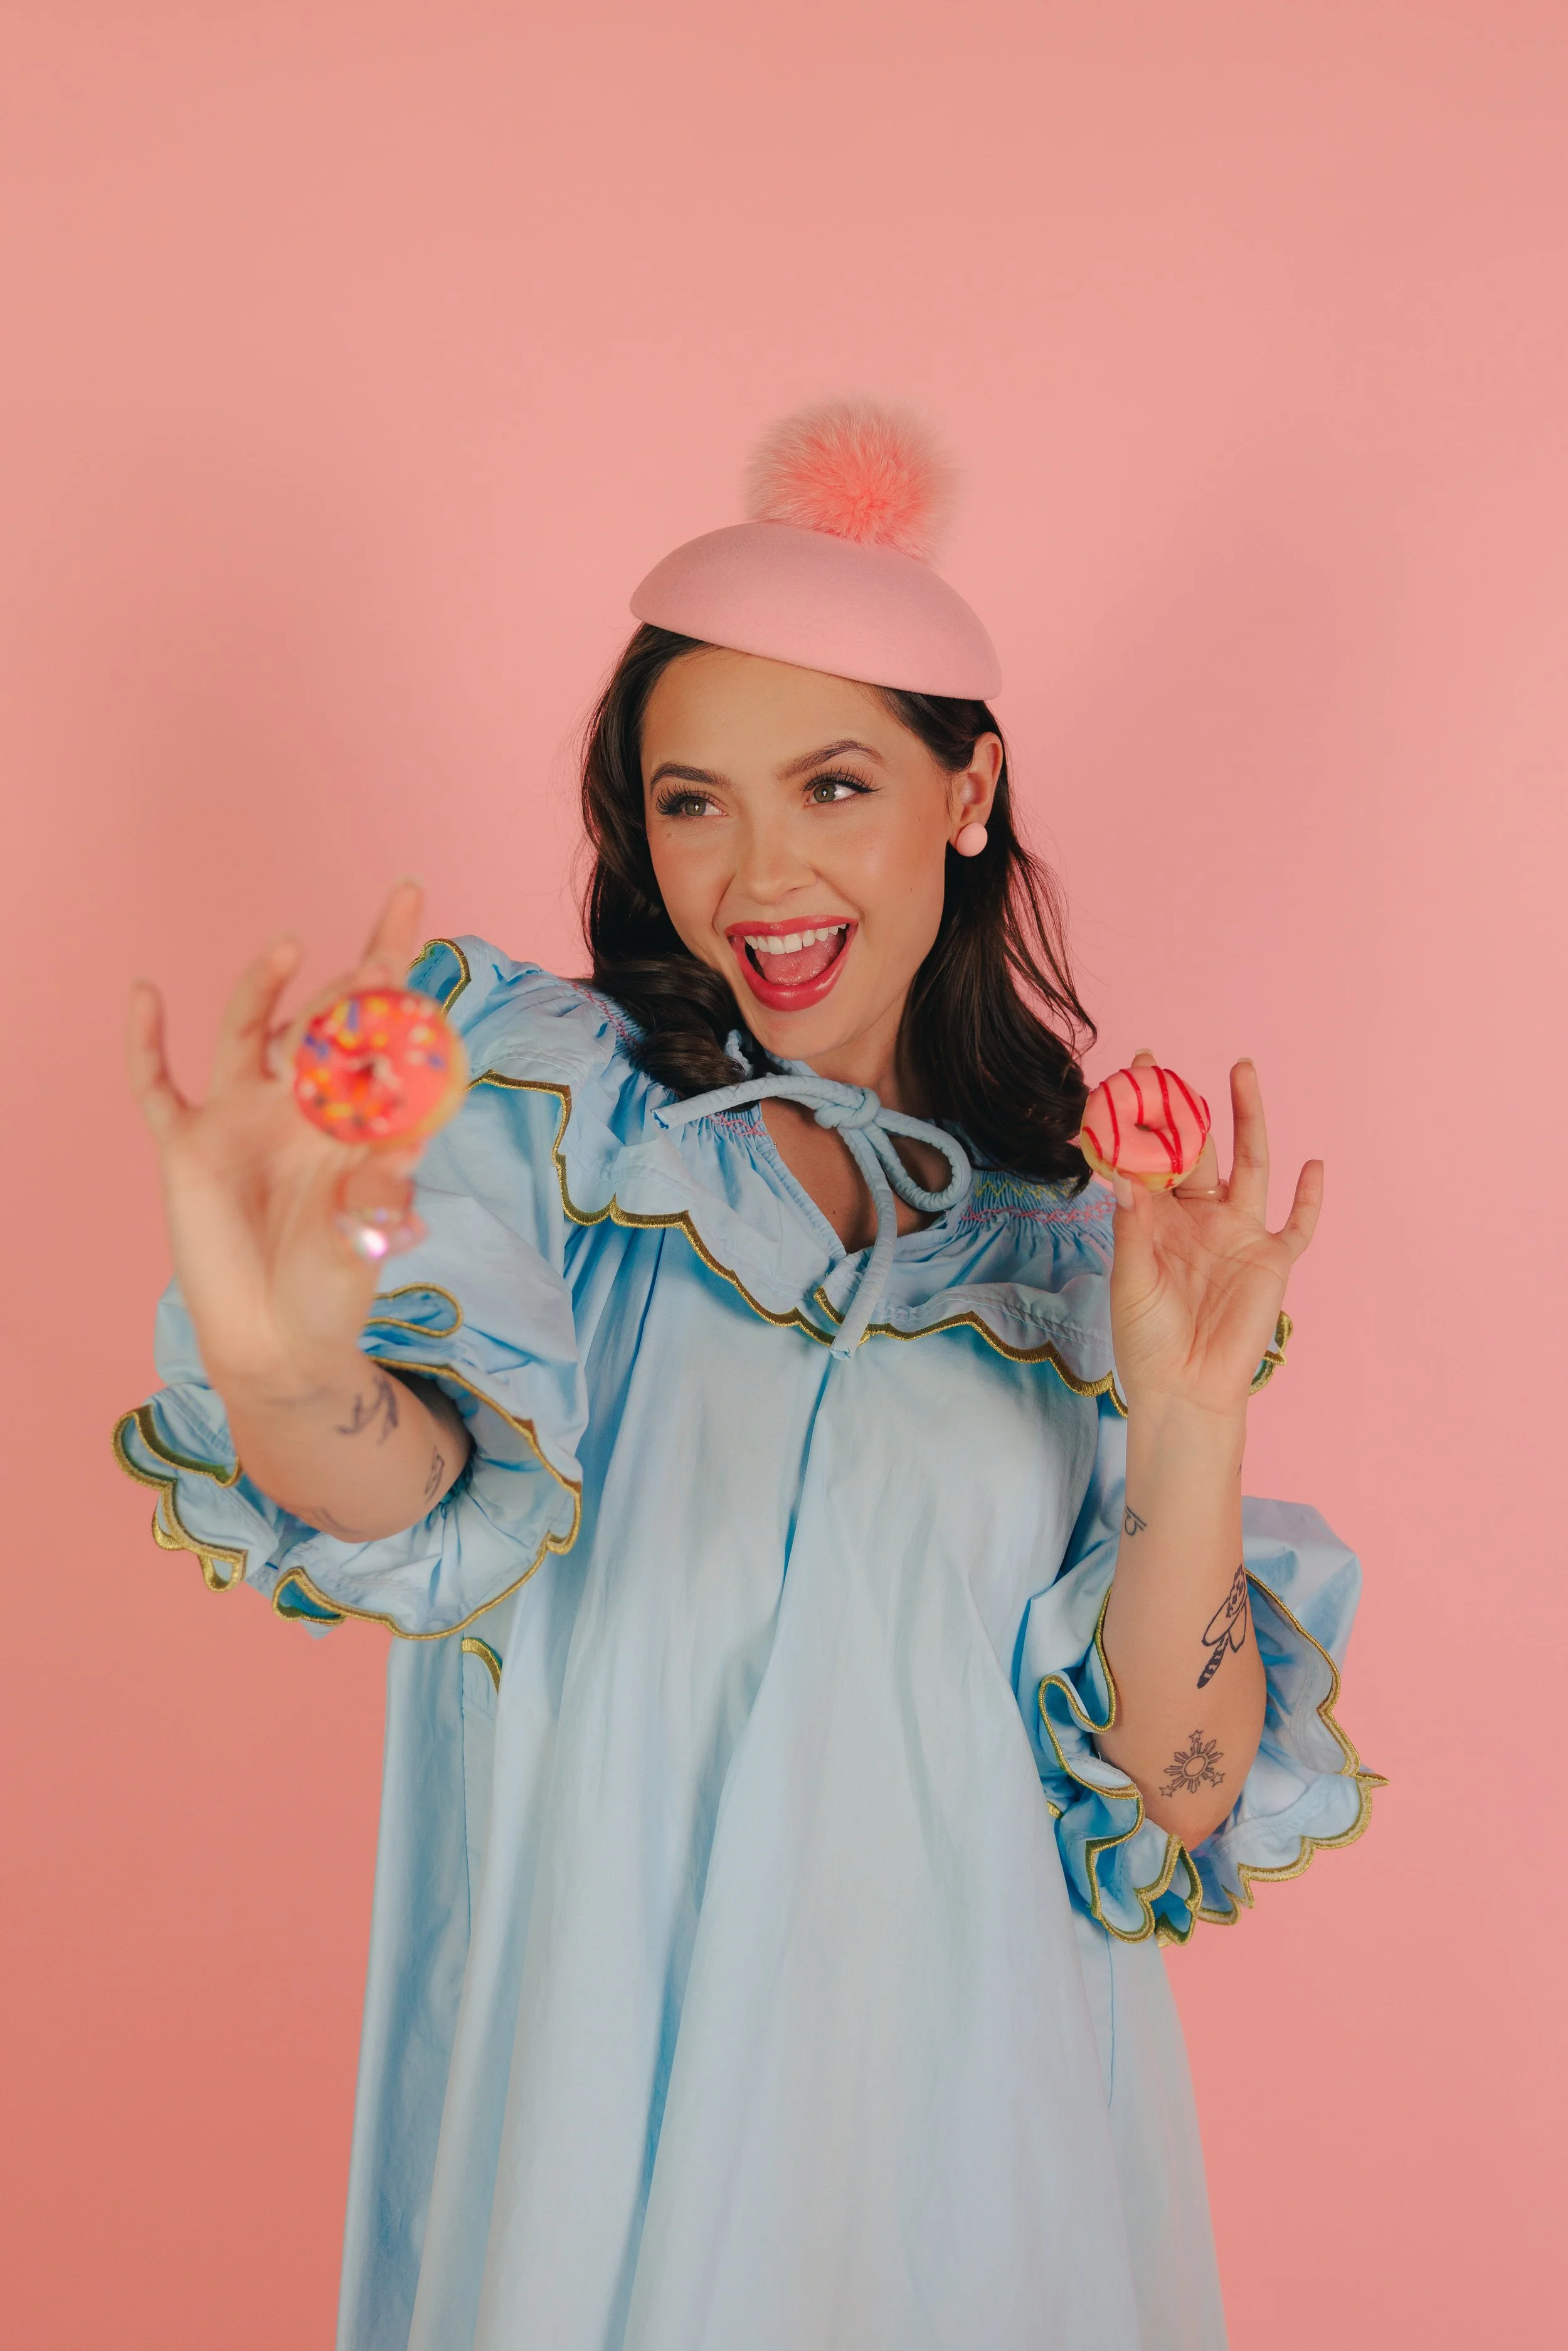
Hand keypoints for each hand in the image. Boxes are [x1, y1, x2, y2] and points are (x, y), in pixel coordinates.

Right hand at [127, 882, 428, 1400]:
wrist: (277, 1341)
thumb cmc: (333, 1290)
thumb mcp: (366, 1240)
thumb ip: (382, 1192)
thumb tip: (414, 1139)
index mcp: (350, 1117)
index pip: (377, 1033)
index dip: (392, 975)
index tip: (410, 923)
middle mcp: (295, 1104)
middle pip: (320, 1020)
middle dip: (350, 985)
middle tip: (381, 960)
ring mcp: (238, 1118)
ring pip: (246, 1031)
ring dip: (264, 990)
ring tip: (289, 947)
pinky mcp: (187, 1146)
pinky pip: (158, 1085)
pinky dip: (146, 1043)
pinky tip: (144, 994)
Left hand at [1107, 1052, 1320, 1421]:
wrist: (1183, 1387)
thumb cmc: (1146, 1338)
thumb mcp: (1131, 1279)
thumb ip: (1133, 1228)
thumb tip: (1124, 1175)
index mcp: (1159, 1218)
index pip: (1151, 1156)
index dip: (1144, 1117)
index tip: (1135, 1069)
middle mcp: (1201, 1217)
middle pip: (1198, 1149)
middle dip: (1187, 1108)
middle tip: (1173, 1067)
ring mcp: (1239, 1234)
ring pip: (1250, 1164)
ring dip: (1248, 1119)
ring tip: (1243, 1072)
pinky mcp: (1272, 1259)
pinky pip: (1297, 1224)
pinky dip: (1309, 1198)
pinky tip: (1315, 1165)